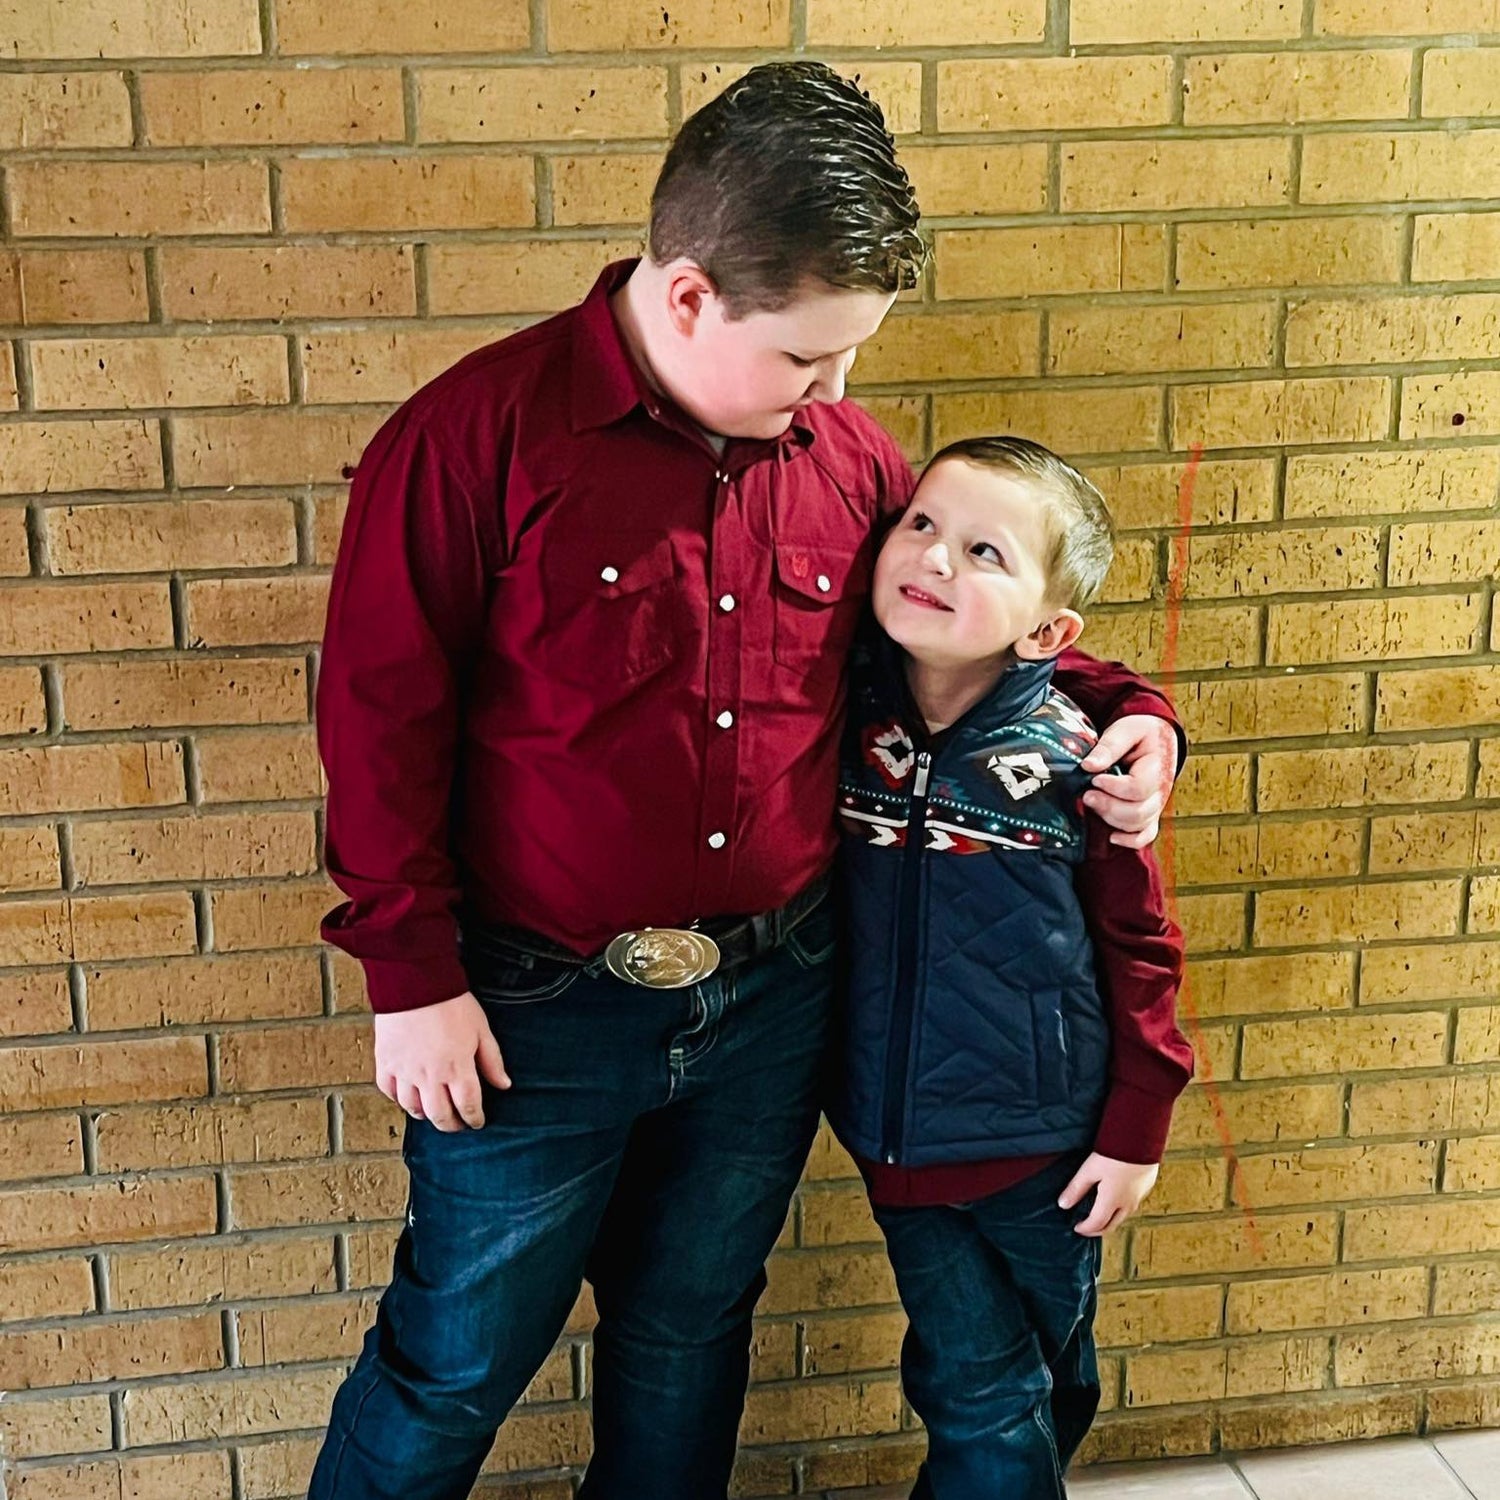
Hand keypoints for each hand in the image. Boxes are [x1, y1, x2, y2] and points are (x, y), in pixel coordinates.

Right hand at [374, 991, 510, 1131]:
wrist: (416, 982)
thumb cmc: (451, 1003)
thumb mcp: (481, 1030)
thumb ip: (492, 1061)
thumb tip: (504, 1085)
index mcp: (457, 1068)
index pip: (468, 1106)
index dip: (475, 1118)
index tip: (478, 1122)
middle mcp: (429, 1076)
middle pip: (440, 1116)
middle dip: (452, 1125)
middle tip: (457, 1123)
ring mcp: (405, 1072)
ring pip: (413, 1108)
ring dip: (426, 1114)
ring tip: (434, 1111)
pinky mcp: (385, 1062)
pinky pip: (390, 1092)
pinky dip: (399, 1099)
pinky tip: (408, 1096)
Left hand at [1058, 1152, 1159, 1235]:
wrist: (1142, 1140)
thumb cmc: (1115, 1154)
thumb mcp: (1090, 1169)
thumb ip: (1076, 1188)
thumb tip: (1063, 1205)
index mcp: (1112, 1201)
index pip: (1097, 1223)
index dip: (1085, 1229)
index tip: (1076, 1228)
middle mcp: (1127, 1204)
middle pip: (1112, 1225)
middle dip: (1098, 1229)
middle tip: (1086, 1228)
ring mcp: (1139, 1196)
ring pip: (1123, 1216)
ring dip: (1110, 1220)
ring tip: (1098, 1214)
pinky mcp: (1146, 1187)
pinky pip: (1132, 1204)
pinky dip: (1120, 1208)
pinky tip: (1115, 1198)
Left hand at [1079, 714, 1177, 848]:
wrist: (1156, 737)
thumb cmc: (1140, 733)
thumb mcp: (1125, 730)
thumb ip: (1109, 747)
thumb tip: (1088, 766)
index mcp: (1158, 767)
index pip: (1138, 788)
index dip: (1113, 787)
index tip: (1094, 778)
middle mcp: (1161, 791)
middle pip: (1138, 812)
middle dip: (1108, 806)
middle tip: (1087, 794)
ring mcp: (1156, 805)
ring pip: (1138, 825)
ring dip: (1111, 819)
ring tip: (1092, 802)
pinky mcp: (1149, 814)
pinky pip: (1145, 836)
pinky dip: (1129, 840)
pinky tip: (1111, 836)